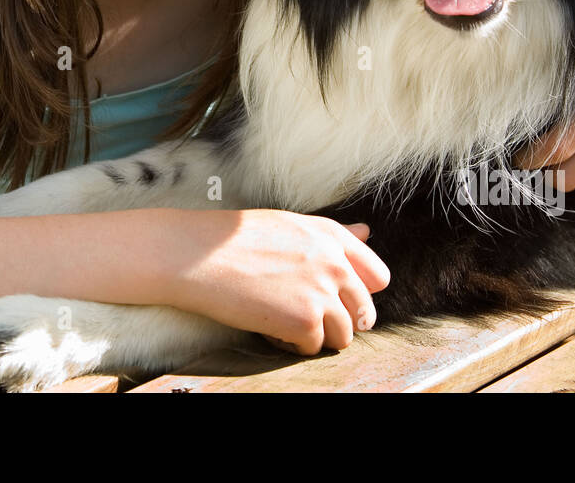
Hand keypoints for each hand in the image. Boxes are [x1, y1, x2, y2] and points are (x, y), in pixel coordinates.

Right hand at [163, 208, 389, 355]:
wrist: (196, 255)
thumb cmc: (234, 239)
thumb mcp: (291, 225)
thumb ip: (333, 234)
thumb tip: (367, 230)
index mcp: (331, 236)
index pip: (377, 275)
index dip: (360, 294)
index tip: (338, 301)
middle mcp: (334, 263)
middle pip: (364, 311)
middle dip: (340, 321)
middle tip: (304, 317)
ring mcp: (322, 292)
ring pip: (343, 335)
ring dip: (315, 336)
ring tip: (282, 321)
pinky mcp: (305, 321)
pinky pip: (313, 348)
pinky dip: (292, 345)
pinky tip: (269, 328)